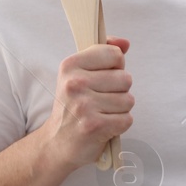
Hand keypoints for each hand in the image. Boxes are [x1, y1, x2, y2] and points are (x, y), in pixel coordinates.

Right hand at [39, 37, 133, 172]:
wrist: (56, 143)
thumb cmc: (73, 107)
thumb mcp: (80, 74)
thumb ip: (103, 54)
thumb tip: (125, 42)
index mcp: (70, 65)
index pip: (115, 54)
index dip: (115, 67)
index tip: (101, 78)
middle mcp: (75, 83)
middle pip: (125, 78)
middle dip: (119, 91)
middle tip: (100, 101)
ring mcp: (83, 105)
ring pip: (129, 100)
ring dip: (120, 110)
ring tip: (101, 114)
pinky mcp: (94, 126)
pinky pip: (127, 119)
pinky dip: (120, 125)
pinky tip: (104, 127)